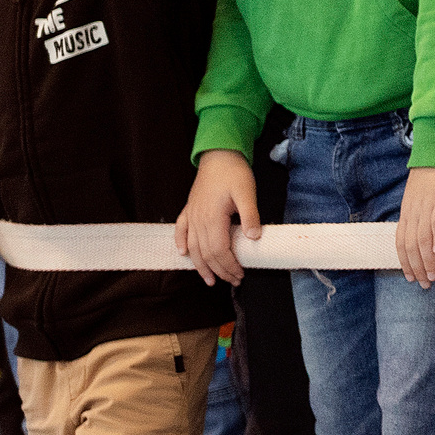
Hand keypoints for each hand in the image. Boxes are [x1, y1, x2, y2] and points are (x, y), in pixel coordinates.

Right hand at [175, 149, 259, 286]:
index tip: (240, 274)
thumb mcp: (247, 192)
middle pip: (206, 253)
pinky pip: (180, 229)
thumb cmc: (234, 172)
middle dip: (219, 270)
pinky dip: (180, 243)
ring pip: (192, 247)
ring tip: (209, 280)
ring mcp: (192, 214)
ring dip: (200, 265)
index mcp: (213, 217)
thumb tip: (254, 238)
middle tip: (233, 280)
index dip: (229, 265)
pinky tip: (183, 253)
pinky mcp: (189, 209)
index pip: (219, 250)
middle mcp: (199, 219)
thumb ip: (250, 215)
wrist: (219, 154)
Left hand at [397, 166, 434, 286]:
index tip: (412, 278)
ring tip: (434, 275)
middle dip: (416, 267)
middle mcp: (414, 210)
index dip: (404, 262)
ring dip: (427, 260)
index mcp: (408, 210)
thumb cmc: (434, 173)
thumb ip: (422, 214)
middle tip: (425, 283)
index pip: (401, 241)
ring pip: (422, 238)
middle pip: (410, 244)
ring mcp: (427, 204)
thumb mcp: (422, 196)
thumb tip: (427, 236)